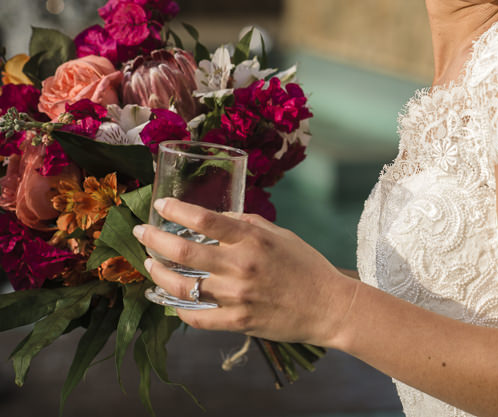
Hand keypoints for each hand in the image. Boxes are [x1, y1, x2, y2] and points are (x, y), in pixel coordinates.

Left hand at [134, 198, 357, 346]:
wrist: (329, 306)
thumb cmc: (306, 266)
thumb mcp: (280, 235)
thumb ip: (248, 225)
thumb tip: (218, 217)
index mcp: (253, 239)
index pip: (205, 219)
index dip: (176, 211)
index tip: (160, 206)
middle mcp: (242, 266)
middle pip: (184, 252)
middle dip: (154, 240)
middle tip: (140, 233)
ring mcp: (238, 296)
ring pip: (182, 287)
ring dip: (159, 274)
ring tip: (150, 265)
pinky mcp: (238, 321)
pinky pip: (196, 317)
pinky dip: (177, 309)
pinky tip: (167, 300)